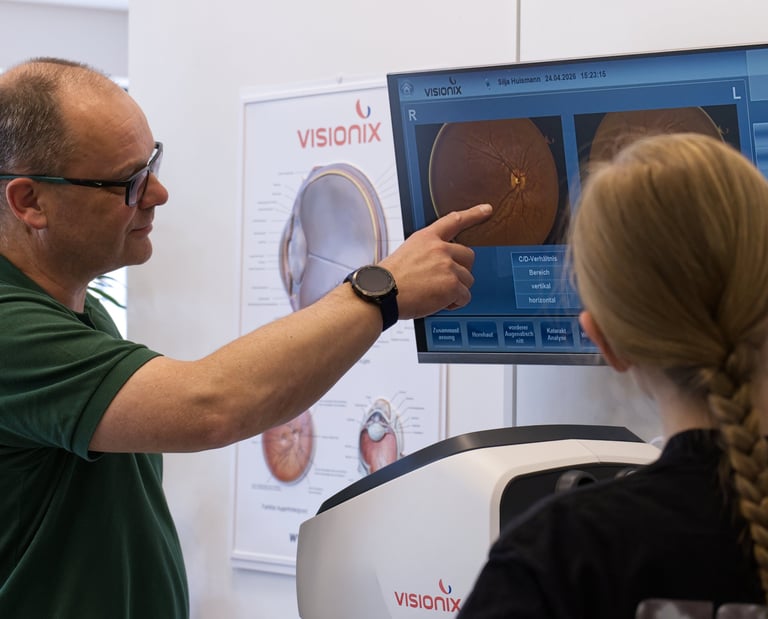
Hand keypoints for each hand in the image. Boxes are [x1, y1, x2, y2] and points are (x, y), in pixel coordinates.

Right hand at [379, 203, 492, 319]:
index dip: (473, 214)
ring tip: (436, 295)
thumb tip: (440, 266)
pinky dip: (455, 303)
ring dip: (456, 289)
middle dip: (461, 269)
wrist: (382, 294)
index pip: (454, 220)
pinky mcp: (452, 285)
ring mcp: (447, 266)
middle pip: (469, 256)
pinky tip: (440, 303)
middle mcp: (439, 248)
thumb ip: (427, 254)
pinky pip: (465, 296)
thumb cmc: (389, 280)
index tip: (486, 209)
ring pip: (468, 279)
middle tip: (446, 280)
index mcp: (426, 238)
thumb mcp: (406, 255)